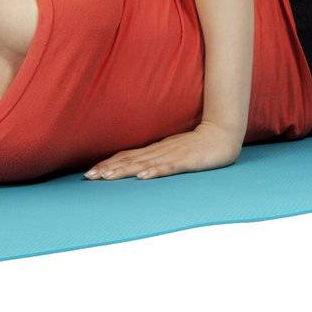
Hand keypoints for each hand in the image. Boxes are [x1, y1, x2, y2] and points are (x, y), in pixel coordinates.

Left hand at [84, 121, 243, 180]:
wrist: (222, 133)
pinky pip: (168, 167)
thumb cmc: (197, 144)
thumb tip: (136, 167)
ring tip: (107, 177)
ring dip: (124, 170)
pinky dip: (154, 171)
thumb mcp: (172, 150)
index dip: (108, 164)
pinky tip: (143, 176)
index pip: (127, 156)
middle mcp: (159, 151)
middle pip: (129, 160)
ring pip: (144, 163)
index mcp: (155, 150)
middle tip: (89, 177)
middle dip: (109, 169)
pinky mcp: (187, 160)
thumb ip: (156, 157)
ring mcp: (173, 155)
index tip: (90, 173)